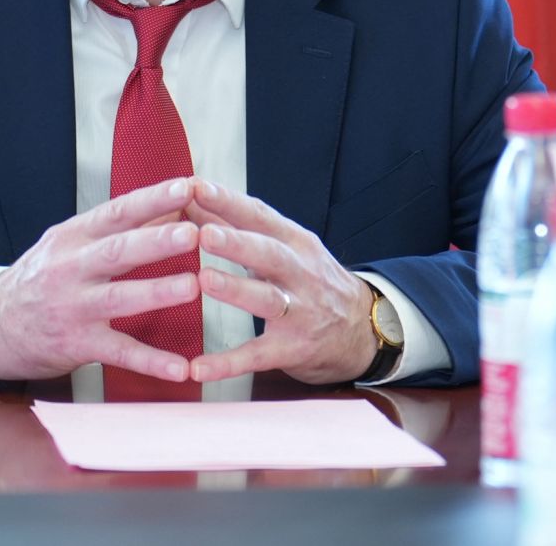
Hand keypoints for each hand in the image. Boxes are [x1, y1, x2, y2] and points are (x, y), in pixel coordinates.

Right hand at [0, 177, 200, 383]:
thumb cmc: (44, 277)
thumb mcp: (72, 243)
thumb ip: (121, 227)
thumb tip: (173, 205)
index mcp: (74, 236)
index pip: (117, 212)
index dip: (152, 199)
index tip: (187, 187)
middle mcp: (71, 268)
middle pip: (118, 251)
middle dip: (156, 241)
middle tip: (193, 233)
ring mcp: (72, 307)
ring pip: (118, 298)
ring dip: (157, 292)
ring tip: (193, 286)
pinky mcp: (76, 344)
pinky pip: (118, 352)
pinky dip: (150, 361)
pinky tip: (180, 368)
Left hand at [184, 180, 376, 384]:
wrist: (363, 329)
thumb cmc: (311, 281)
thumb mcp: (286, 248)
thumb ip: (238, 228)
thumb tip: (191, 200)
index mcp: (296, 242)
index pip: (261, 216)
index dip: (229, 202)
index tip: (196, 187)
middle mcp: (301, 273)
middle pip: (269, 254)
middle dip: (236, 242)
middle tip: (203, 233)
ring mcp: (300, 312)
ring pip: (267, 299)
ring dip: (235, 289)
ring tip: (204, 280)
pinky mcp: (293, 349)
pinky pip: (257, 356)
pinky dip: (227, 363)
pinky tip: (198, 368)